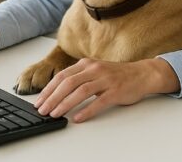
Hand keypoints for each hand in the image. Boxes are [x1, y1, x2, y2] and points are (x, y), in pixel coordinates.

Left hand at [34, 57, 179, 122]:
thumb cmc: (116, 75)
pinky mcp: (116, 91)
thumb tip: (57, 93)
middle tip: (43, 110)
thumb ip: (79, 78)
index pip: (62, 76)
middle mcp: (95, 69)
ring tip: (55, 114)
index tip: (39, 101)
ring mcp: (106, 79)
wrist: (142, 74)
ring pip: (81, 91)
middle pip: (68, 83)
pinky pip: (99, 102)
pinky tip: (77, 118)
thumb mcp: (95, 70)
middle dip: (52, 97)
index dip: (48, 89)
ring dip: (65, 103)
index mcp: (87, 64)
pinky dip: (86, 110)